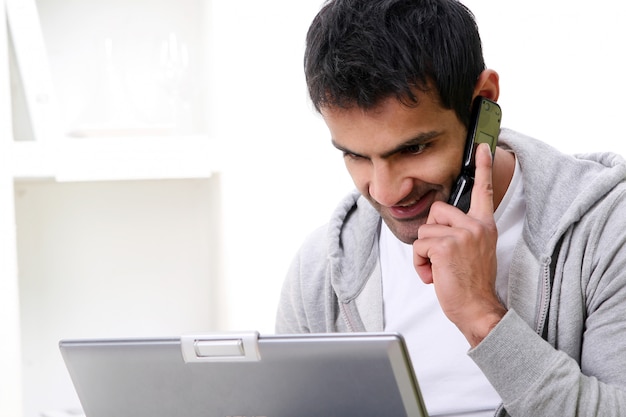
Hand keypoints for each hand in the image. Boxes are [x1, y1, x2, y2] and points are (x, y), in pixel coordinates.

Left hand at [413, 143, 506, 346]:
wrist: (477, 308)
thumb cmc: (472, 284)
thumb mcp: (475, 251)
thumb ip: (463, 232)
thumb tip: (439, 225)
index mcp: (484, 225)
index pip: (484, 191)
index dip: (483, 167)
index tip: (482, 146)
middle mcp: (476, 226)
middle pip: (436, 210)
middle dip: (431, 233)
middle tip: (443, 256)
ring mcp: (462, 235)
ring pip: (424, 231)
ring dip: (424, 253)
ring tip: (440, 268)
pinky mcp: (446, 246)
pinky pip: (418, 246)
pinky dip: (420, 263)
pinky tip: (435, 275)